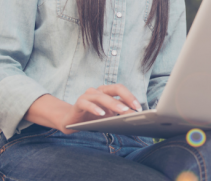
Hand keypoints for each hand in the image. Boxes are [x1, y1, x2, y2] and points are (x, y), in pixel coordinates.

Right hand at [24, 84, 141, 133]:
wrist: (71, 121)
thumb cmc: (92, 117)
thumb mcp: (108, 115)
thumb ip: (119, 112)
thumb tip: (136, 116)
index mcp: (106, 92)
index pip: (121, 90)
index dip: (131, 97)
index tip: (139, 108)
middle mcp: (98, 91)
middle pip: (114, 89)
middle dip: (126, 97)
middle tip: (134, 109)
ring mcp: (87, 96)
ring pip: (101, 96)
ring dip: (113, 104)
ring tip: (122, 111)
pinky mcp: (78, 103)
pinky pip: (86, 103)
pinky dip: (94, 108)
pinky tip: (101, 114)